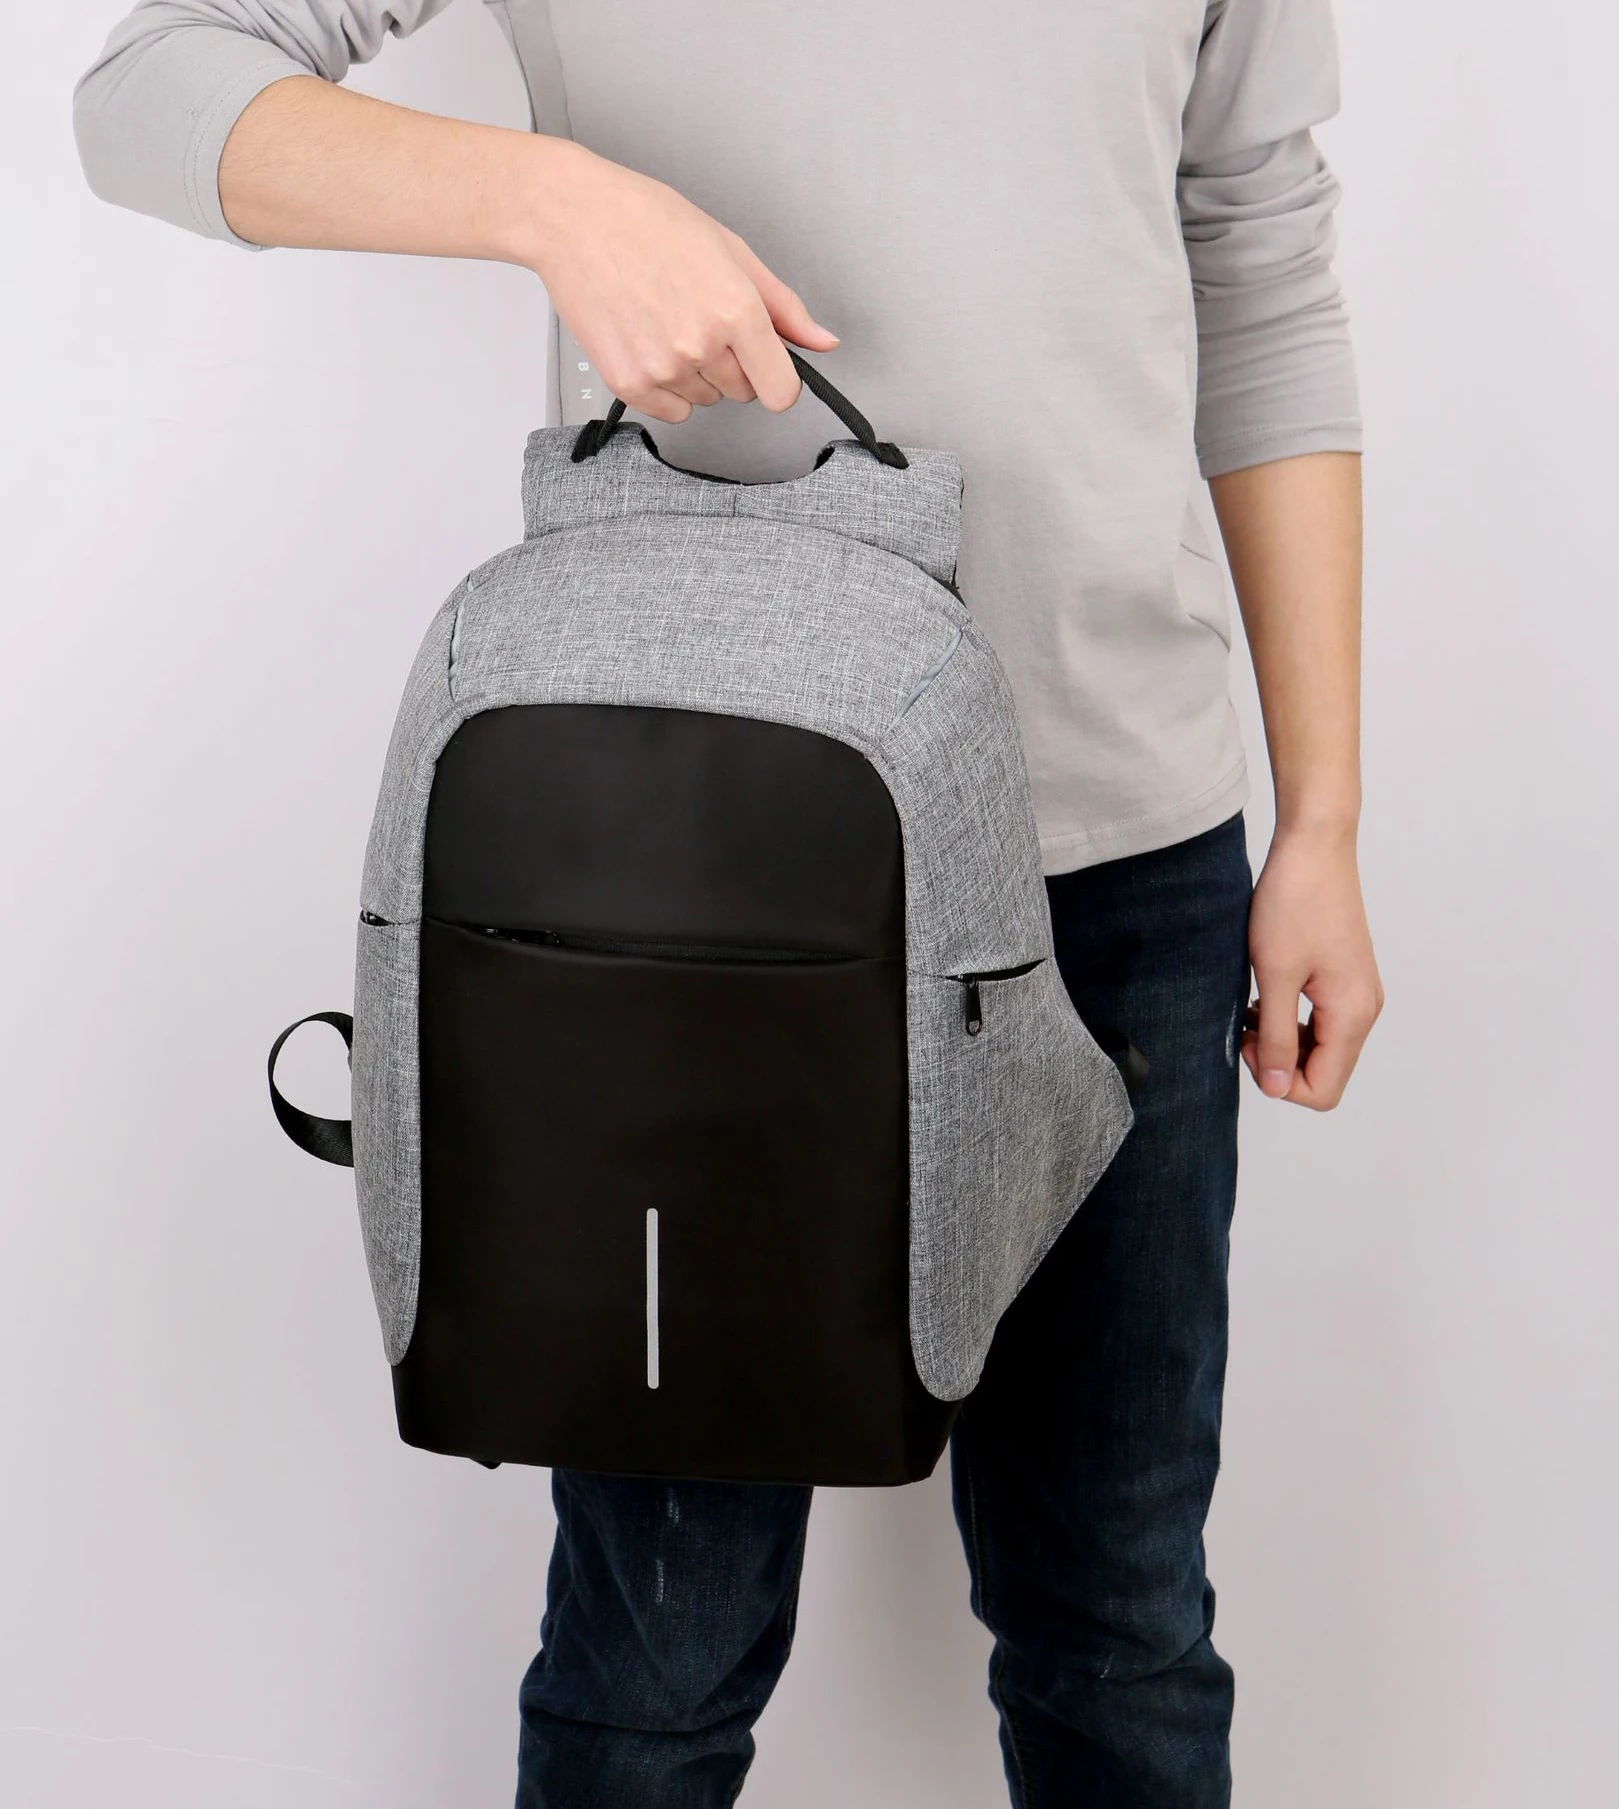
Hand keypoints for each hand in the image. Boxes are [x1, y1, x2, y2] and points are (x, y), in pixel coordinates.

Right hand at [526, 142, 839, 424]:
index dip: (776, 377)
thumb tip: (822, 343)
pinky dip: (665, 387)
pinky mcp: (628, 383)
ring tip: (665, 319)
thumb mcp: (731, 251)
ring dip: (695, 373)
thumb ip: (783, 306)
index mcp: (736, 310)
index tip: (764, 363)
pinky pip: (671, 411)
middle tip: (698, 315)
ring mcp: (663, 368)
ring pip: (705, 400)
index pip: (782, 390)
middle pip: (743, 393)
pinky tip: (647, 340)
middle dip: (732, 363)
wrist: (574, 219)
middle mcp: (702, 344)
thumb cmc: (647, 222)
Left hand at [1242, 825, 1383, 1108]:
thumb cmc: (1294, 902)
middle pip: (1324, 1071)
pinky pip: (1319, 1020)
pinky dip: (1289, 1019)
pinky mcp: (1344, 977)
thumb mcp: (1274, 975)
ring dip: (1281, 1039)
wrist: (1314, 846)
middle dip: (1280, 1062)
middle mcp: (1364, 1009)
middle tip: (1243, 1029)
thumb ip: (1275, 1036)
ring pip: (1319, 1046)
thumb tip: (1276, 1087)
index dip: (1280, 1082)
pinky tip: (1262, 996)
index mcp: (1352, 1014)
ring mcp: (1357, 992)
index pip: (1323, 1089)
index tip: (1248, 1046)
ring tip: (1249, 1010)